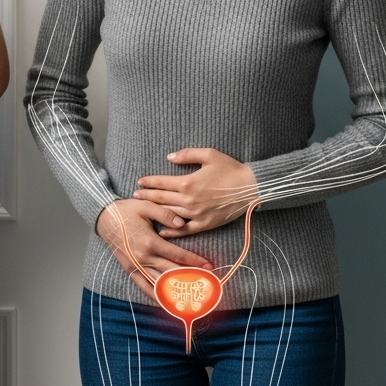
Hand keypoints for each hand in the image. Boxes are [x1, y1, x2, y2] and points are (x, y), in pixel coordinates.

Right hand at [96, 198, 213, 297]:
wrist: (104, 217)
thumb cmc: (126, 210)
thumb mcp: (146, 206)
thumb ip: (166, 214)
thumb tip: (182, 224)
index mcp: (150, 242)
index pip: (178, 256)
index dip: (195, 262)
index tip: (209, 266)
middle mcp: (144, 257)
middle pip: (172, 272)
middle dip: (191, 277)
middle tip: (207, 283)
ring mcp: (136, 266)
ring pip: (160, 283)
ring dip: (177, 290)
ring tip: (192, 295)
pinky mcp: (129, 269)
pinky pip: (144, 286)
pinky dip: (156, 296)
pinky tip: (167, 302)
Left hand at [133, 148, 257, 237]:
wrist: (251, 187)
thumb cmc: (230, 169)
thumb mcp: (209, 154)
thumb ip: (187, 155)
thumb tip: (170, 157)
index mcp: (188, 182)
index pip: (162, 182)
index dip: (149, 182)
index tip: (139, 182)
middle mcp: (189, 200)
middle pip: (161, 199)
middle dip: (146, 196)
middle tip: (134, 196)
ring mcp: (196, 214)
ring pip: (170, 213)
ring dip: (155, 211)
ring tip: (144, 210)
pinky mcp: (205, 224)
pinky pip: (185, 230)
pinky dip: (172, 231)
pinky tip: (163, 231)